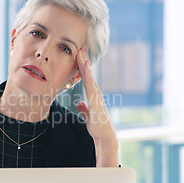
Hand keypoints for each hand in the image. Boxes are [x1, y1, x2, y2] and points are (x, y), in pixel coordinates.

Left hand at [76, 47, 118, 166]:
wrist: (104, 134)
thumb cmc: (97, 126)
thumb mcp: (87, 116)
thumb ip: (84, 108)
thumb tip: (79, 103)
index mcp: (92, 95)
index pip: (85, 78)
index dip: (82, 68)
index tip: (78, 57)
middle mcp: (95, 92)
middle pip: (87, 73)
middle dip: (83, 60)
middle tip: (80, 47)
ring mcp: (95, 94)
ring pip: (88, 75)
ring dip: (84, 62)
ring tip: (81, 51)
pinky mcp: (95, 97)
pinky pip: (89, 81)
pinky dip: (87, 72)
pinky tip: (85, 64)